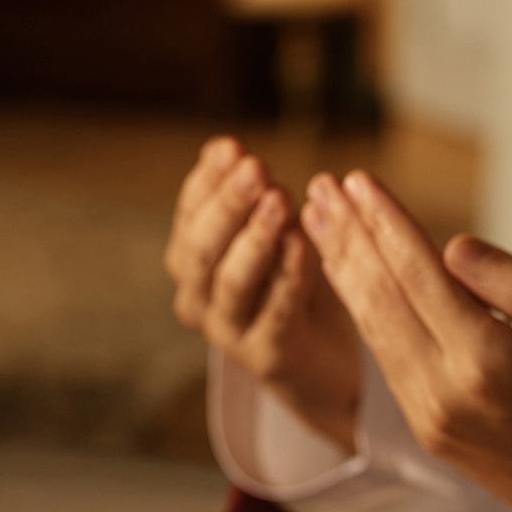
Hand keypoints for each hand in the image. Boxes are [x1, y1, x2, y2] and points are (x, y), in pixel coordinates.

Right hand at [164, 136, 361, 452]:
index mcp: (193, 265)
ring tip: (278, 199)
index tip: (231, 147)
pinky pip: (275, 312)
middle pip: (201, 251)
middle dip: (226, 206)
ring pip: (231, 283)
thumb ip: (248, 195)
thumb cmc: (293, 286)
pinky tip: (302, 242)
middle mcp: (199, 300)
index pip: (189, 217)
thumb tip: (222, 146)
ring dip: (254, 238)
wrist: (321, 364)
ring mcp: (230, 333)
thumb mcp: (270, 233)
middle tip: (255, 167)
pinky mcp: (267, 356)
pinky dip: (287, 276)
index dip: (207, 183)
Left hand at [300, 169, 511, 511]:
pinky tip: (348, 280)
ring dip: (343, 272)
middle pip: (381, 300)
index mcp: (487, 363)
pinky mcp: (425, 429)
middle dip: (349, 238)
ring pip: (373, 331)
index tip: (357, 180)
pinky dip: (362, 312)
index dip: (385, 223)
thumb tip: (453, 245)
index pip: (420, 276)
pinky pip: (384, 359)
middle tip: (321, 189)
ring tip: (318, 223)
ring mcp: (427, 416)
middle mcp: (443, 393)